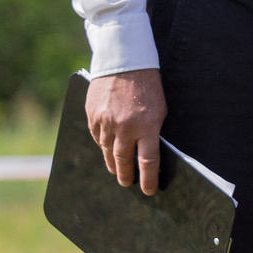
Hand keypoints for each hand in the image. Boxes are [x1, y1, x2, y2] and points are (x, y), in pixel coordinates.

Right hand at [86, 68, 167, 194]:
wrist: (124, 62)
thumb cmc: (149, 86)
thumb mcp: (159, 109)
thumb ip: (152, 131)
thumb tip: (146, 153)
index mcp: (146, 126)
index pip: (148, 161)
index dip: (148, 179)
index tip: (148, 190)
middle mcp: (125, 127)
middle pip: (124, 160)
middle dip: (126, 175)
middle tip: (127, 183)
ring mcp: (106, 122)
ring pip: (107, 151)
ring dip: (112, 163)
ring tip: (116, 170)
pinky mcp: (92, 115)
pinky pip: (97, 137)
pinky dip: (102, 144)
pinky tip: (106, 148)